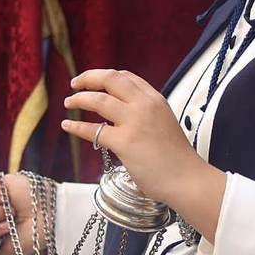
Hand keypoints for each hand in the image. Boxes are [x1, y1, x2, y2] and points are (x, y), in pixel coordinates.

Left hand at [61, 69, 202, 205]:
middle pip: (110, 79)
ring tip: (69, 102)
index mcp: (156, 100)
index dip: (105, 76)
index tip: (94, 80)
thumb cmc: (176, 158)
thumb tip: (122, 116)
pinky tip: (68, 126)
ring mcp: (134, 122)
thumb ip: (146, 115)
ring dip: (79, 99)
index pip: (127, 77)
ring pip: (98, 100)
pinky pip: (93, 130)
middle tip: (75, 83)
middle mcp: (145, 105)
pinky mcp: (124, 143)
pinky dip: (76, 127)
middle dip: (88, 78)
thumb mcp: (165, 123)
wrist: (186, 179)